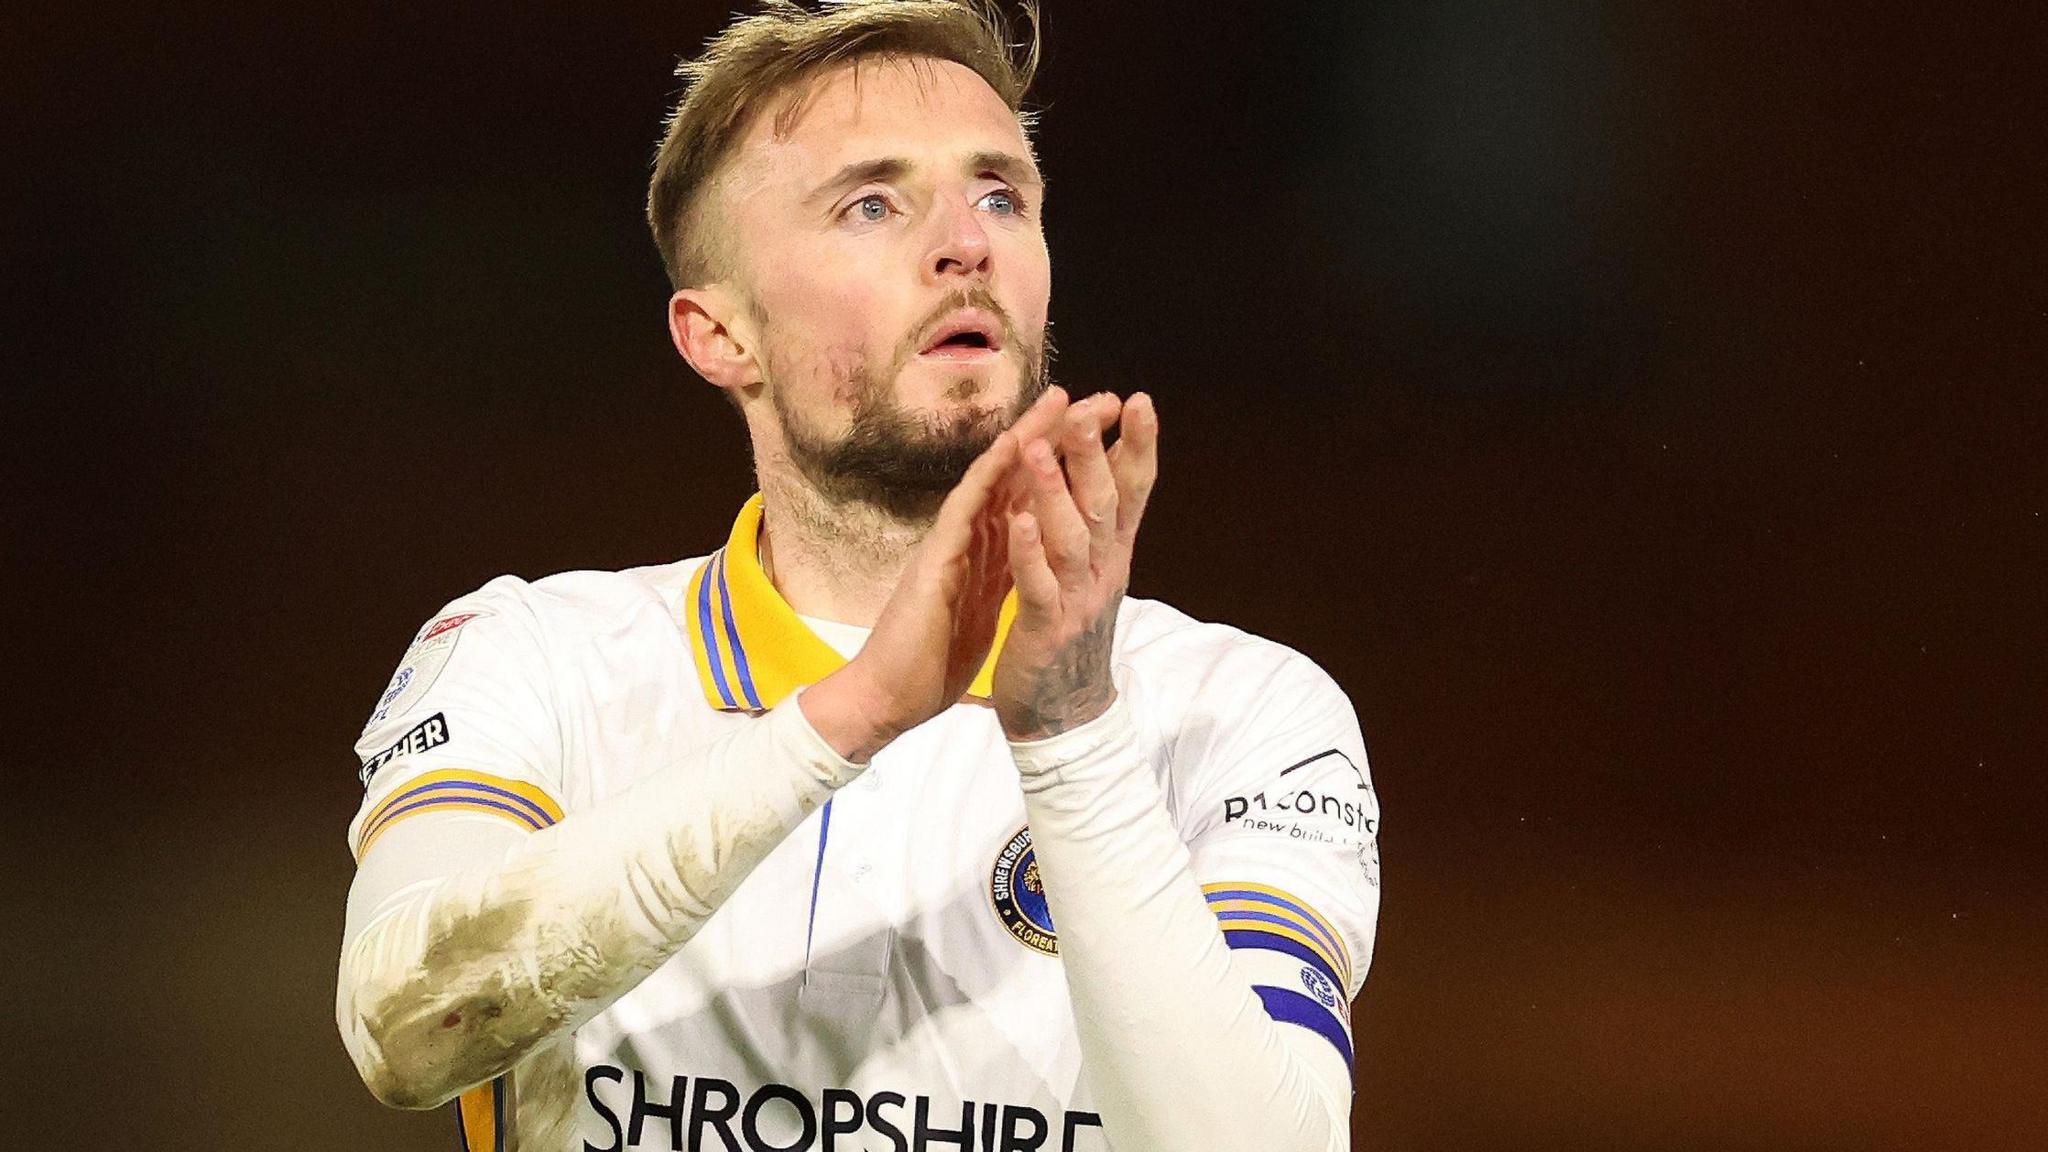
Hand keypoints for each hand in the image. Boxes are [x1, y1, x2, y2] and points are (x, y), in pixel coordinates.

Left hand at [992, 391, 1159, 740]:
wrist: (1068, 715)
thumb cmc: (1075, 634)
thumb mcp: (1098, 573)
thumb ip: (1104, 526)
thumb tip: (1114, 469)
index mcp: (1114, 555)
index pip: (1134, 491)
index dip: (1139, 446)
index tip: (1141, 400)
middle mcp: (1103, 571)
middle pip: (1104, 503)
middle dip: (1096, 452)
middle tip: (1091, 405)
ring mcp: (1077, 600)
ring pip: (1070, 538)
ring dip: (1054, 491)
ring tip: (1039, 448)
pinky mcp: (1045, 629)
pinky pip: (1037, 586)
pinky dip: (1028, 552)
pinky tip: (1017, 521)